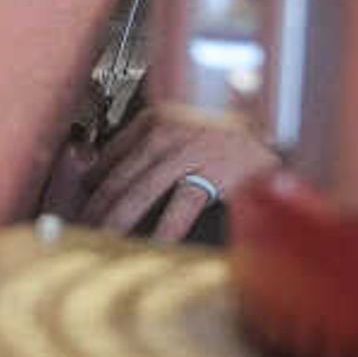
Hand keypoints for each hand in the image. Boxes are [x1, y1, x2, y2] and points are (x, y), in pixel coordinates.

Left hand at [53, 105, 286, 243]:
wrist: (276, 112)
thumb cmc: (231, 119)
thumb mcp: (185, 117)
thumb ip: (152, 135)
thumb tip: (114, 163)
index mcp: (159, 117)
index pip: (114, 151)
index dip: (92, 178)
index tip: (80, 198)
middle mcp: (169, 132)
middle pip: (121, 173)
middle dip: (97, 203)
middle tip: (81, 226)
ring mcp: (191, 153)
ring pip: (143, 188)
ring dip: (119, 216)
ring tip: (104, 236)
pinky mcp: (216, 172)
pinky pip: (183, 205)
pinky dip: (166, 227)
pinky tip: (154, 244)